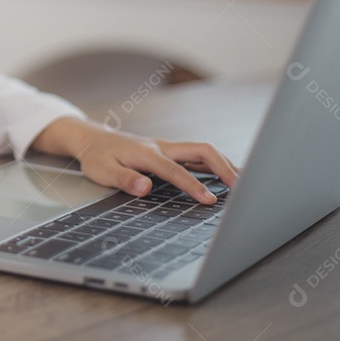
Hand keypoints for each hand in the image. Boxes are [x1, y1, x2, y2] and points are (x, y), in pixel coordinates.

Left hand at [31, 117, 239, 203]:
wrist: (94, 139)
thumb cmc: (97, 157)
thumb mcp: (102, 171)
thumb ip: (123, 179)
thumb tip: (144, 188)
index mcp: (146, 153)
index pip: (175, 170)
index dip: (193, 185)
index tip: (210, 201)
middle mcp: (162, 147)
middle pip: (202, 150)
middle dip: (224, 167)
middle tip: (243, 189)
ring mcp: (169, 148)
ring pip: (204, 151)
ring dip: (225, 165)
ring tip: (246, 184)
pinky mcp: (171, 152)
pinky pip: (199, 156)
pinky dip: (216, 165)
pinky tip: (228, 177)